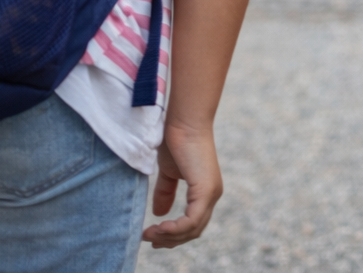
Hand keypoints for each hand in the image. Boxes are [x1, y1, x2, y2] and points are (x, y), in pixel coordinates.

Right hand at [141, 121, 223, 248]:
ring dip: (170, 236)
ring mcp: (211, 193)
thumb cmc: (176, 141)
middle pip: (194, 231)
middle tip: (149, 240)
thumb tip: (160, 213)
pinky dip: (175, 229)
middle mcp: (212, 195)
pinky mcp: (206, 190)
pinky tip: (160, 228)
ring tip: (150, 234)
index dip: (174, 234)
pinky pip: (191, 221)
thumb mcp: (168, 172)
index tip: (153, 236)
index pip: (193, 223)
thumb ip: (165, 192)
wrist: (183, 122)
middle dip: (171, 240)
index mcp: (206, 192)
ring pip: (192, 229)